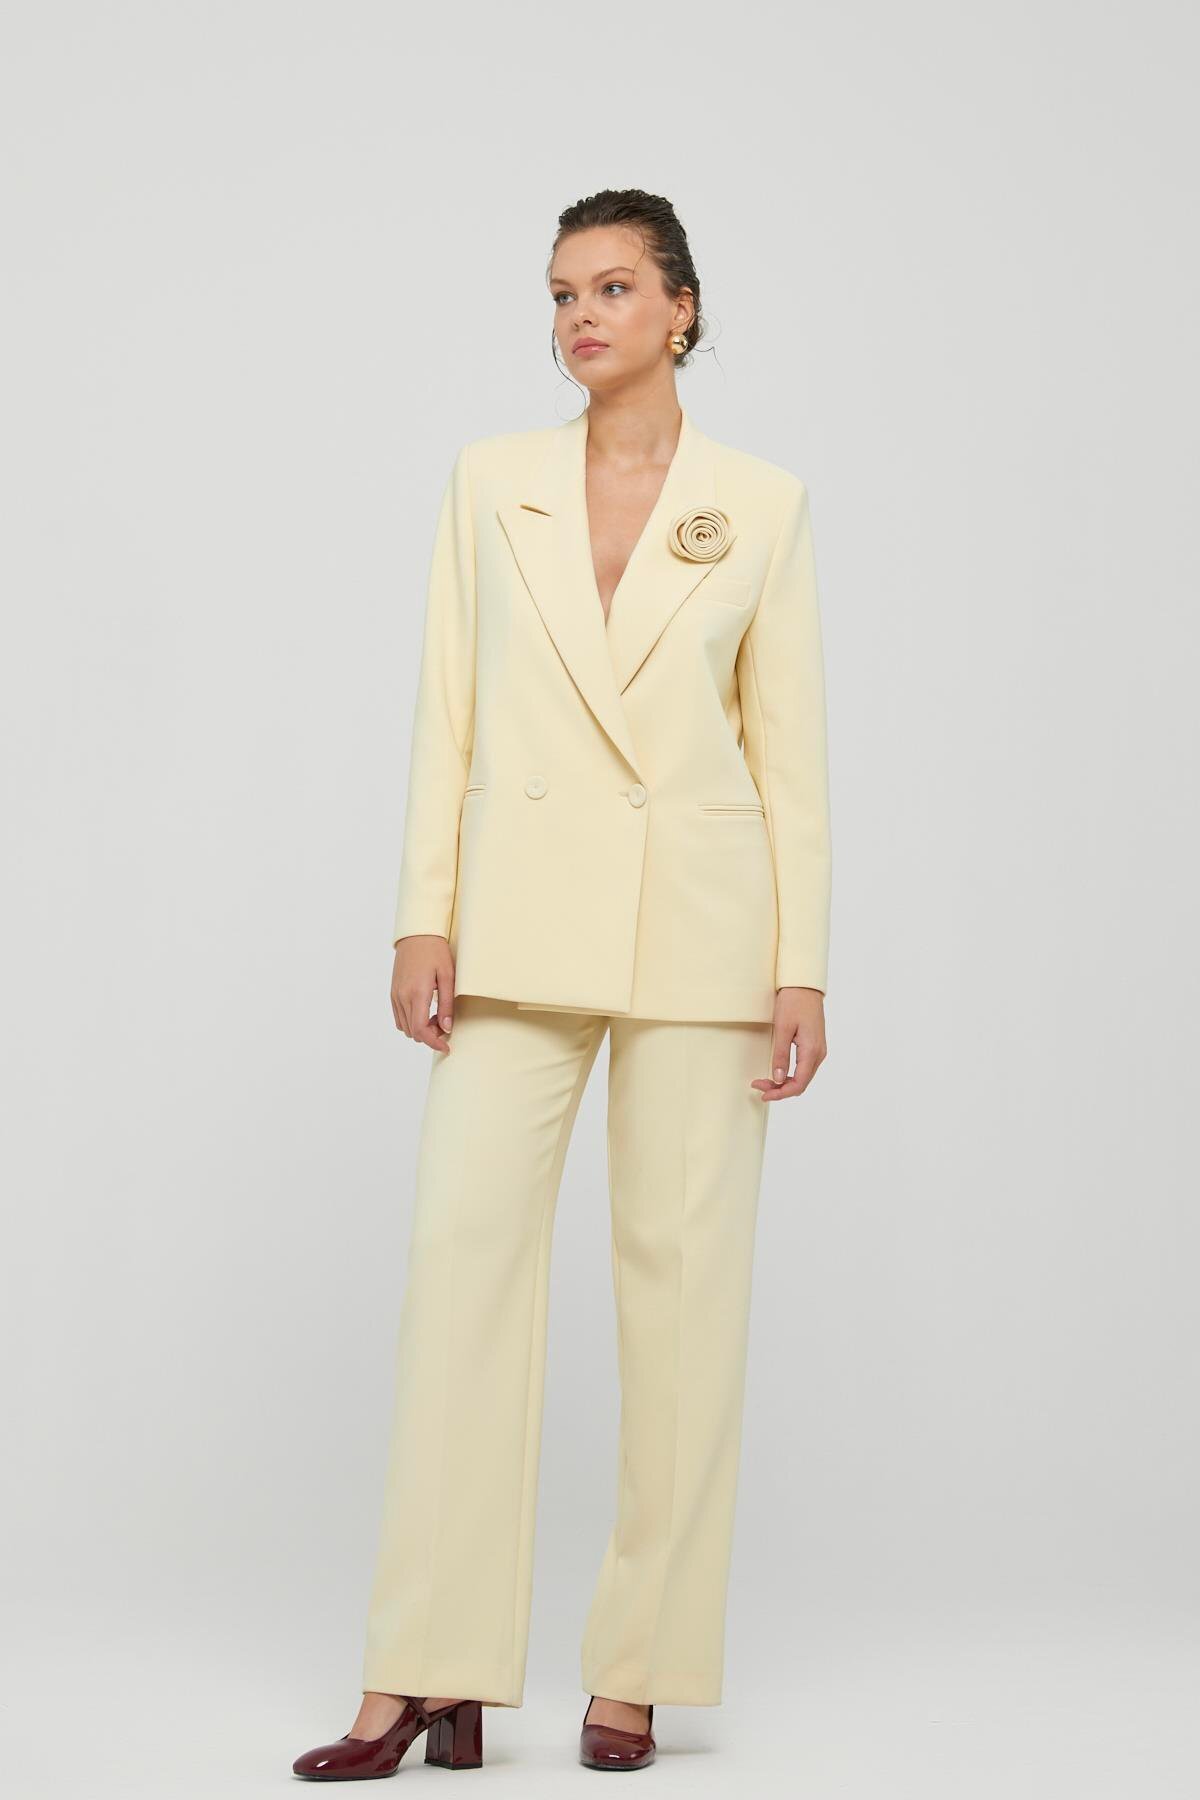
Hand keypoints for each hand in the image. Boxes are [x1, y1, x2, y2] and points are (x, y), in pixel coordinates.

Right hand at [391, 935, 455, 1052]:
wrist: (416, 934)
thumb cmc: (435, 951)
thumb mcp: (448, 976)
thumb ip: (447, 1004)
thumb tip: (447, 1028)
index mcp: (417, 993)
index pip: (420, 1030)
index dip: (433, 1043)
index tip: (446, 1047)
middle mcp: (402, 996)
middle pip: (412, 1032)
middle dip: (430, 1036)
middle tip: (445, 1025)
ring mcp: (395, 995)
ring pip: (405, 1027)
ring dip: (420, 1029)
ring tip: (436, 1017)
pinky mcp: (393, 992)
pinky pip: (399, 1017)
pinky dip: (411, 1022)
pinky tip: (424, 1011)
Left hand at [751, 986, 826, 1100]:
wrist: (804, 986)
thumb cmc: (793, 1002)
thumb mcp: (782, 1028)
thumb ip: (781, 1055)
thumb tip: (779, 1079)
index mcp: (812, 1051)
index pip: (799, 1084)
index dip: (780, 1093)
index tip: (763, 1094)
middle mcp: (819, 1053)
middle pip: (801, 1083)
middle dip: (780, 1089)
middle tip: (758, 1086)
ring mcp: (818, 1050)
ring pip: (803, 1077)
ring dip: (785, 1083)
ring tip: (765, 1081)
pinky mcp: (814, 1046)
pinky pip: (804, 1068)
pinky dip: (791, 1075)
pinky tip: (778, 1073)